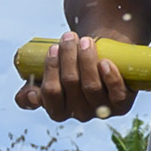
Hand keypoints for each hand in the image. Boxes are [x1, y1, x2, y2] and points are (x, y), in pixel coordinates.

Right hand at [16, 30, 136, 121]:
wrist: (105, 56)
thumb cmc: (73, 64)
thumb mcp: (51, 72)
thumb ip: (33, 83)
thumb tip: (30, 96)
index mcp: (57, 110)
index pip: (49, 94)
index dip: (50, 70)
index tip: (52, 49)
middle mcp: (78, 114)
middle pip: (70, 84)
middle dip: (68, 56)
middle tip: (69, 36)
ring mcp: (100, 110)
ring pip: (91, 86)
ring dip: (87, 60)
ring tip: (86, 41)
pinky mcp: (121, 105)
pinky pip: (116, 94)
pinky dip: (110, 77)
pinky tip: (105, 62)